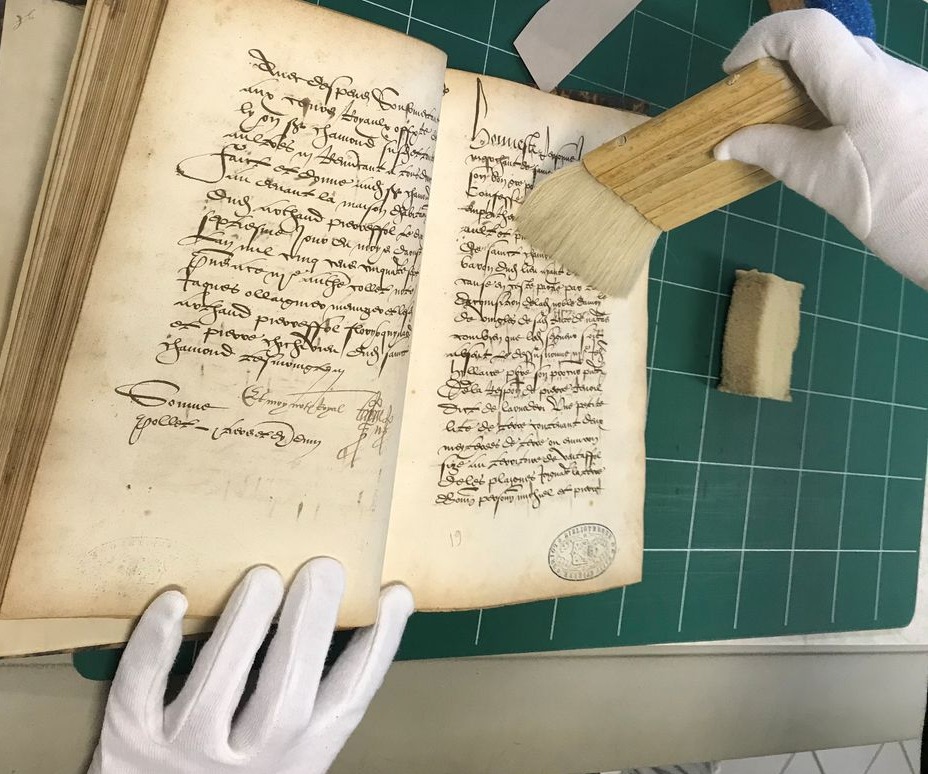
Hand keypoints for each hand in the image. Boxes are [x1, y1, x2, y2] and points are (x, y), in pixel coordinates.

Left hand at [88, 558, 411, 772]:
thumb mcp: (277, 757)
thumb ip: (300, 705)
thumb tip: (329, 619)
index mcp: (296, 761)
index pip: (347, 702)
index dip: (376, 647)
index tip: (394, 595)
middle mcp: (249, 764)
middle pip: (287, 699)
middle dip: (308, 631)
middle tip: (324, 569)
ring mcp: (186, 754)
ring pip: (218, 690)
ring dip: (244, 629)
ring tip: (263, 576)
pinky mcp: (129, 743)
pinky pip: (141, 690)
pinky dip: (155, 646)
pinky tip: (175, 598)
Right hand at [714, 9, 927, 287]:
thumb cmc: (900, 217)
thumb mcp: (824, 185)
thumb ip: (773, 153)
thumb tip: (727, 144)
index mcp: (866, 87)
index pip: (806, 30)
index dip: (760, 40)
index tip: (733, 76)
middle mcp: (895, 72)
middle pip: (826, 44)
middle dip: (779, 67)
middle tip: (749, 109)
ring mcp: (914, 86)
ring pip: (849, 65)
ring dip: (807, 86)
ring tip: (781, 130)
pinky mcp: (923, 105)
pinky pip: (870, 86)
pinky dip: (835, 101)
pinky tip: (824, 140)